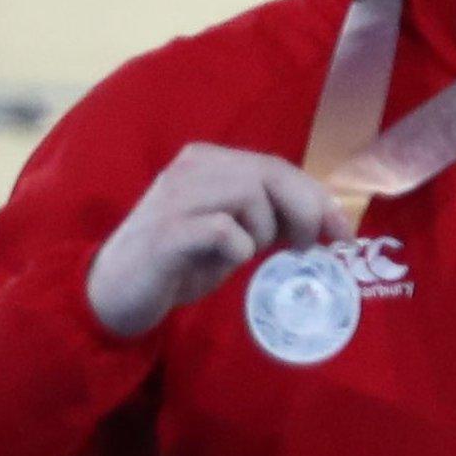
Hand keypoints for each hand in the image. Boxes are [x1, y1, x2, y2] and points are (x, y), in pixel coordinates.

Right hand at [87, 142, 354, 338]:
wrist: (113, 294)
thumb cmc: (179, 262)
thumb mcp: (232, 232)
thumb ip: (268, 216)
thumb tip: (323, 220)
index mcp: (209, 161)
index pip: (278, 167)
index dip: (317, 197)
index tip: (342, 232)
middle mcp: (193, 168)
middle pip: (271, 173)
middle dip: (304, 211)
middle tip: (306, 247)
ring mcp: (176, 197)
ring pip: (250, 195)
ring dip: (263, 232)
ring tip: (247, 254)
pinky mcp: (166, 232)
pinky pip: (223, 230)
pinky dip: (237, 249)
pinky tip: (225, 261)